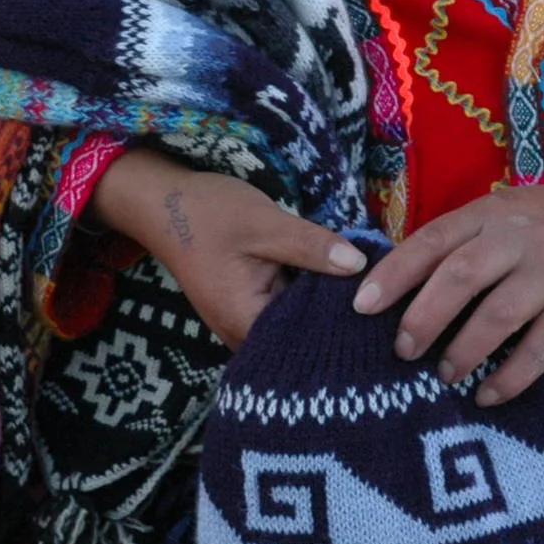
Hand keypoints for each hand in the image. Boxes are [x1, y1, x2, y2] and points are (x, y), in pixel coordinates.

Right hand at [91, 149, 363, 347]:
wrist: (164, 204)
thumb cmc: (209, 213)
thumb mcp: (266, 223)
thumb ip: (312, 247)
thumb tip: (361, 266)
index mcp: (244, 322)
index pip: (308, 340)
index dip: (344, 322)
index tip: (379, 302)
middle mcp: (241, 335)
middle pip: (303, 338)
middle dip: (337, 315)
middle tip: (379, 294)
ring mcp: (241, 323)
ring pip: (295, 324)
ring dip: (322, 307)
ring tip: (366, 289)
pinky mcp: (245, 308)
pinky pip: (283, 312)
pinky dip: (305, 298)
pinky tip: (333, 281)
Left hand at [352, 183, 543, 406]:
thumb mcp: (512, 214)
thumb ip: (468, 241)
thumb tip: (406, 284)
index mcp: (493, 213)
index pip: (433, 240)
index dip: (394, 273)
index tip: (361, 306)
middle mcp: (520, 238)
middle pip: (459, 277)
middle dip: (423, 317)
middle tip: (402, 350)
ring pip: (496, 315)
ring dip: (463, 351)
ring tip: (444, 375)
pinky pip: (539, 348)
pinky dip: (509, 377)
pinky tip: (487, 395)